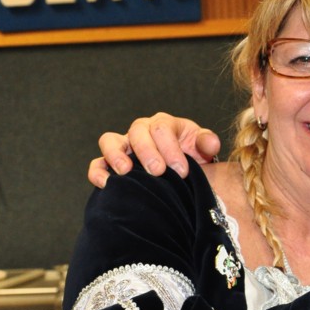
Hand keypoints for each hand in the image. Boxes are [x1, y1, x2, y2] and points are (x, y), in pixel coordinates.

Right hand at [87, 113, 220, 187]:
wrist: (183, 174)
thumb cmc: (192, 158)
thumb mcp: (203, 149)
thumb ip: (207, 143)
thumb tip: (211, 144)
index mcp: (165, 125)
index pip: (163, 128)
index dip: (171, 149)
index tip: (182, 172)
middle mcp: (142, 131)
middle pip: (138, 132)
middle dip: (148, 152)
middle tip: (159, 172)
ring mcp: (124, 146)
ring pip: (109, 141)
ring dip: (116, 155)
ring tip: (126, 172)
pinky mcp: (111, 164)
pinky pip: (97, 164)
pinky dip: (98, 172)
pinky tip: (106, 184)